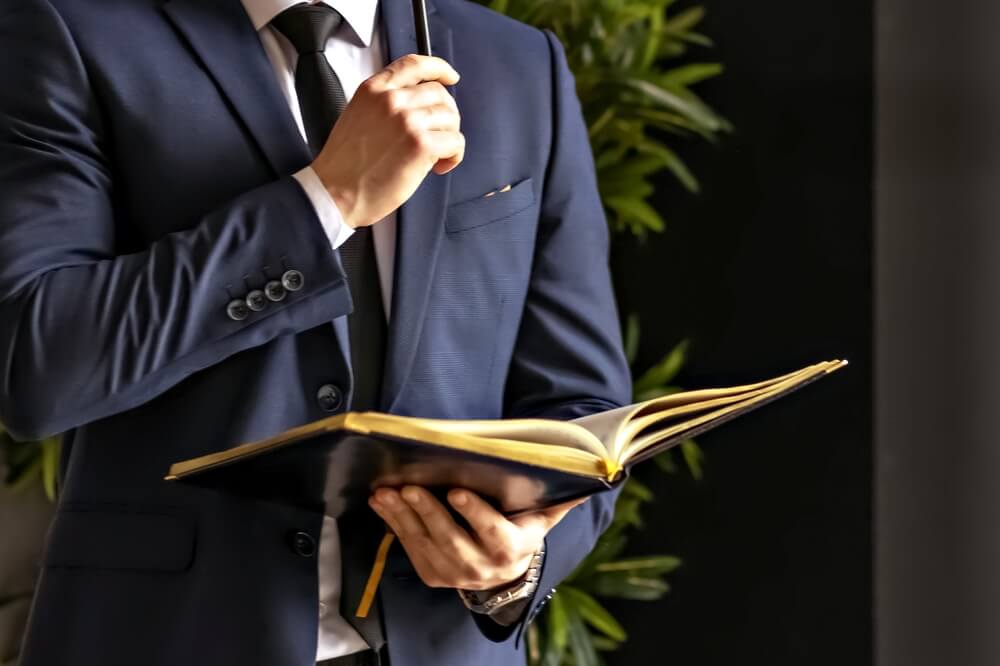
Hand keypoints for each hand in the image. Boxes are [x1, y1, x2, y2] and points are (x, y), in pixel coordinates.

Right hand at [312, 54, 463, 229]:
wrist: (335, 192)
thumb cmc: (345, 165)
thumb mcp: (357, 116)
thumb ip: (384, 104)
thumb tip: (418, 107)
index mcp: (373, 89)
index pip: (414, 64)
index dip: (439, 68)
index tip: (450, 76)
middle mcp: (391, 100)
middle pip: (439, 94)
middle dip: (446, 116)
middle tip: (439, 137)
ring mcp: (407, 120)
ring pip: (451, 118)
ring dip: (449, 138)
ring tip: (434, 157)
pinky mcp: (421, 144)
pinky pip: (455, 141)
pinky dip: (453, 156)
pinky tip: (437, 167)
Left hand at [368, 486, 585, 590]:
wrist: (504, 572)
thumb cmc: (521, 529)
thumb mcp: (542, 516)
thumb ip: (561, 498)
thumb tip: (595, 475)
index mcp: (512, 549)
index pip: (493, 531)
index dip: (474, 512)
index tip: (456, 490)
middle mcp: (484, 567)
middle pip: (452, 539)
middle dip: (429, 512)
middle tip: (410, 487)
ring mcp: (455, 574)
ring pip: (426, 544)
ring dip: (404, 517)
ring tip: (388, 492)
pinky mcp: (433, 573)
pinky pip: (409, 548)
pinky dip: (393, 525)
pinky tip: (383, 502)